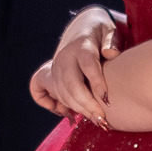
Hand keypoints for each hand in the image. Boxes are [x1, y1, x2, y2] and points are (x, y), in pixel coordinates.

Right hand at [36, 7, 123, 124]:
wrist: (83, 29)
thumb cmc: (101, 34)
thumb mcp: (109, 31)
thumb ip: (111, 41)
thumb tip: (110, 53)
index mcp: (81, 46)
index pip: (88, 64)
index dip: (97, 83)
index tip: (107, 101)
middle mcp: (64, 58)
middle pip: (72, 84)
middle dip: (87, 105)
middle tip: (102, 120)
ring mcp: (54, 68)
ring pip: (62, 93)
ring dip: (78, 110)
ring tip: (96, 121)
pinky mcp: (47, 76)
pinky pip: (40, 92)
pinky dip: (53, 106)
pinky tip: (68, 113)